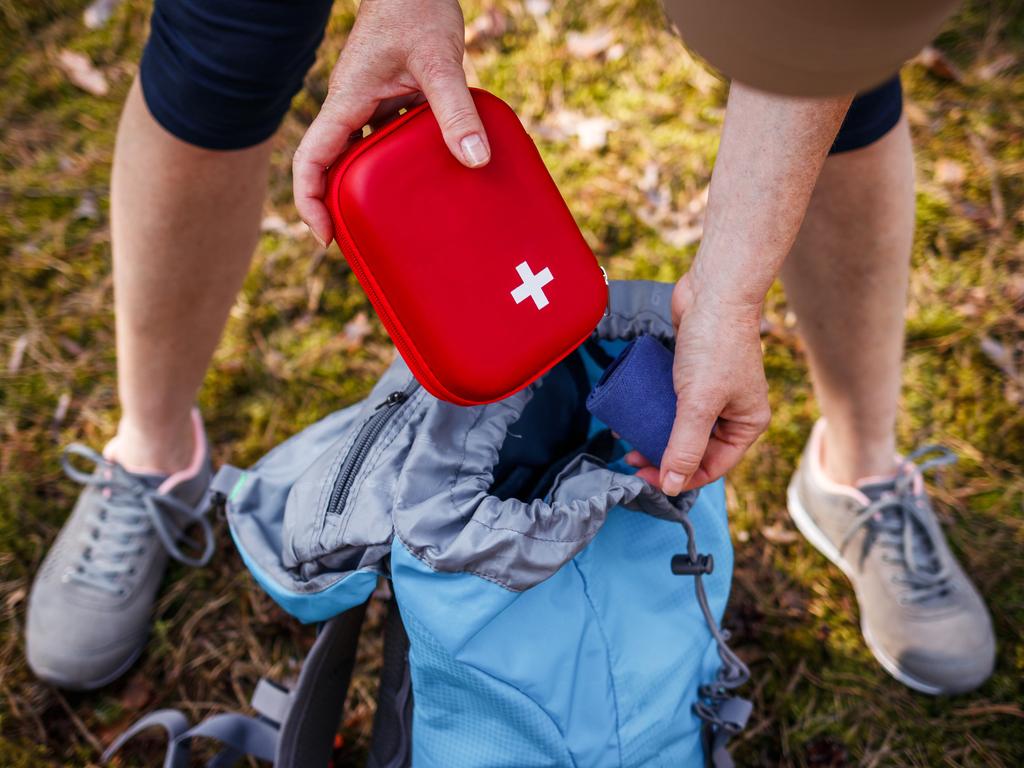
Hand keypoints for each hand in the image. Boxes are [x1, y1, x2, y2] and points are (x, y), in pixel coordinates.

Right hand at [293, 0, 489, 246]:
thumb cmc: (416, 7)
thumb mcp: (439, 61)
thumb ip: (455, 109)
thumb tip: (475, 160)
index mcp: (346, 101)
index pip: (311, 160)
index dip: (310, 202)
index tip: (327, 237)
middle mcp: (351, 106)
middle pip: (331, 167)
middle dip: (340, 206)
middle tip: (365, 242)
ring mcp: (370, 102)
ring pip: (359, 155)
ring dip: (370, 188)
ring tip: (396, 221)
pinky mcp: (390, 97)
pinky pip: (385, 139)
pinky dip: (397, 164)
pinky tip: (426, 179)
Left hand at [626, 272, 770, 494]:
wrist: (713, 290)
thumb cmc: (714, 344)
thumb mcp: (699, 403)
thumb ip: (685, 445)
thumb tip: (673, 486)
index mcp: (747, 424)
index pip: (712, 466)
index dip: (679, 477)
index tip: (645, 478)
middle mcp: (733, 412)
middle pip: (695, 449)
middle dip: (663, 457)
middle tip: (631, 458)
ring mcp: (713, 393)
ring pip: (681, 427)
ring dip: (654, 435)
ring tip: (627, 438)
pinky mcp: (693, 375)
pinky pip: (672, 403)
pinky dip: (653, 411)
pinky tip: (632, 414)